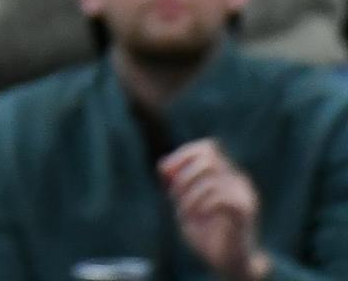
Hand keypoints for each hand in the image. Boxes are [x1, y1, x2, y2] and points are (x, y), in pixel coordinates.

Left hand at [160, 139, 266, 280]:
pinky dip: (201, 204)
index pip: (207, 147)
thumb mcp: (185, 203)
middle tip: (175, 196)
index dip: (182, 155)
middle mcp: (238, 180)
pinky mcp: (245, 211)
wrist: (227, 263)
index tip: (164, 174)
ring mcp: (244, 194)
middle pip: (209, 156)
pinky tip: (197, 215)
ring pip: (211, 176)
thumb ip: (176, 183)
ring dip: (189, 193)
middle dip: (183, 174)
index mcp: (226, 175)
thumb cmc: (206, 233)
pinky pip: (220, 196)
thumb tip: (164, 167)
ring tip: (185, 211)